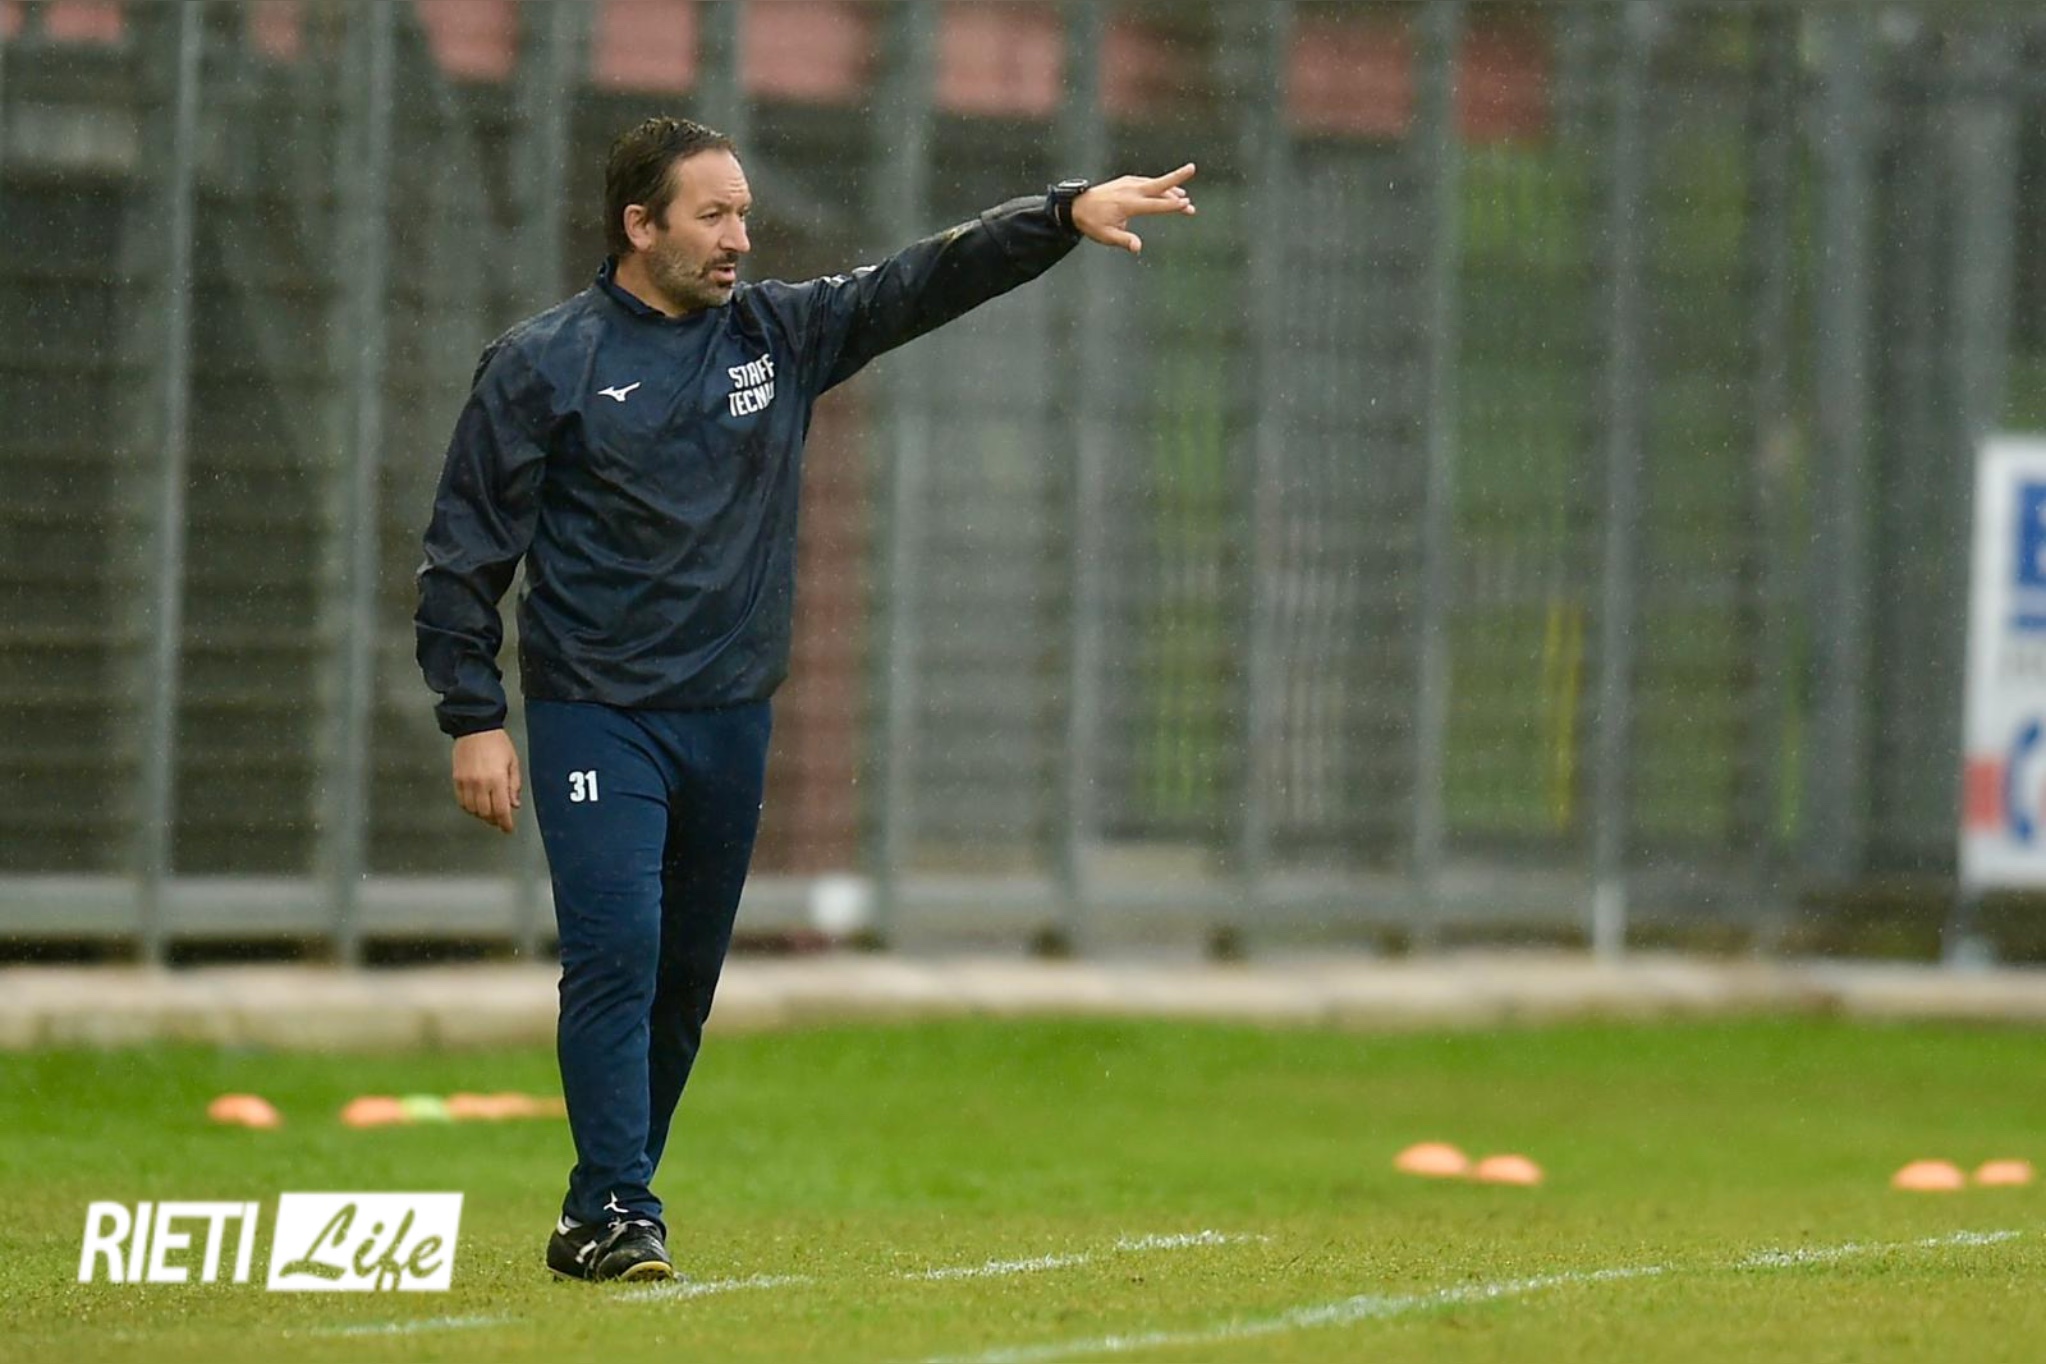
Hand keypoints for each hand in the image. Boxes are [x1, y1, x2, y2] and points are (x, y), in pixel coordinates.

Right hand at [451, 728, 521, 833]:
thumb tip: (515, 804)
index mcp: (497, 779)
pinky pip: (462, 802)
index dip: (505, 823)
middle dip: (494, 820)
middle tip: (500, 819)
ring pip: (473, 810)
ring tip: (489, 811)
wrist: (474, 728)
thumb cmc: (497, 743)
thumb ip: (514, 785)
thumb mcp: (513, 762)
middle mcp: (480, 784)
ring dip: (482, 815)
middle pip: (486, 813)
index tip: (508, 829)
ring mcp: (466, 783)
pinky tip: (476, 804)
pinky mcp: (456, 779)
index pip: (502, 810)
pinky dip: (469, 808)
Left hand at [1071, 164, 1196, 254]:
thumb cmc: (1092, 222)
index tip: (1186, 204)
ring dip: (1170, 188)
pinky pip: (1147, 182)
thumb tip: (1137, 248)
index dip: (1172, 205)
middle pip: (1159, 184)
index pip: (1155, 205)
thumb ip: (1124, 240)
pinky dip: (1158, 186)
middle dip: (1177, 177)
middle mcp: (1131, 191)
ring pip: (1154, 184)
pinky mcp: (1126, 181)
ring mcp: (1128, 184)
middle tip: (1192, 168)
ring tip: (1183, 196)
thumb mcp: (1106, 236)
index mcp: (1128, 204)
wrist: (1075, 205)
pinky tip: (1165, 190)